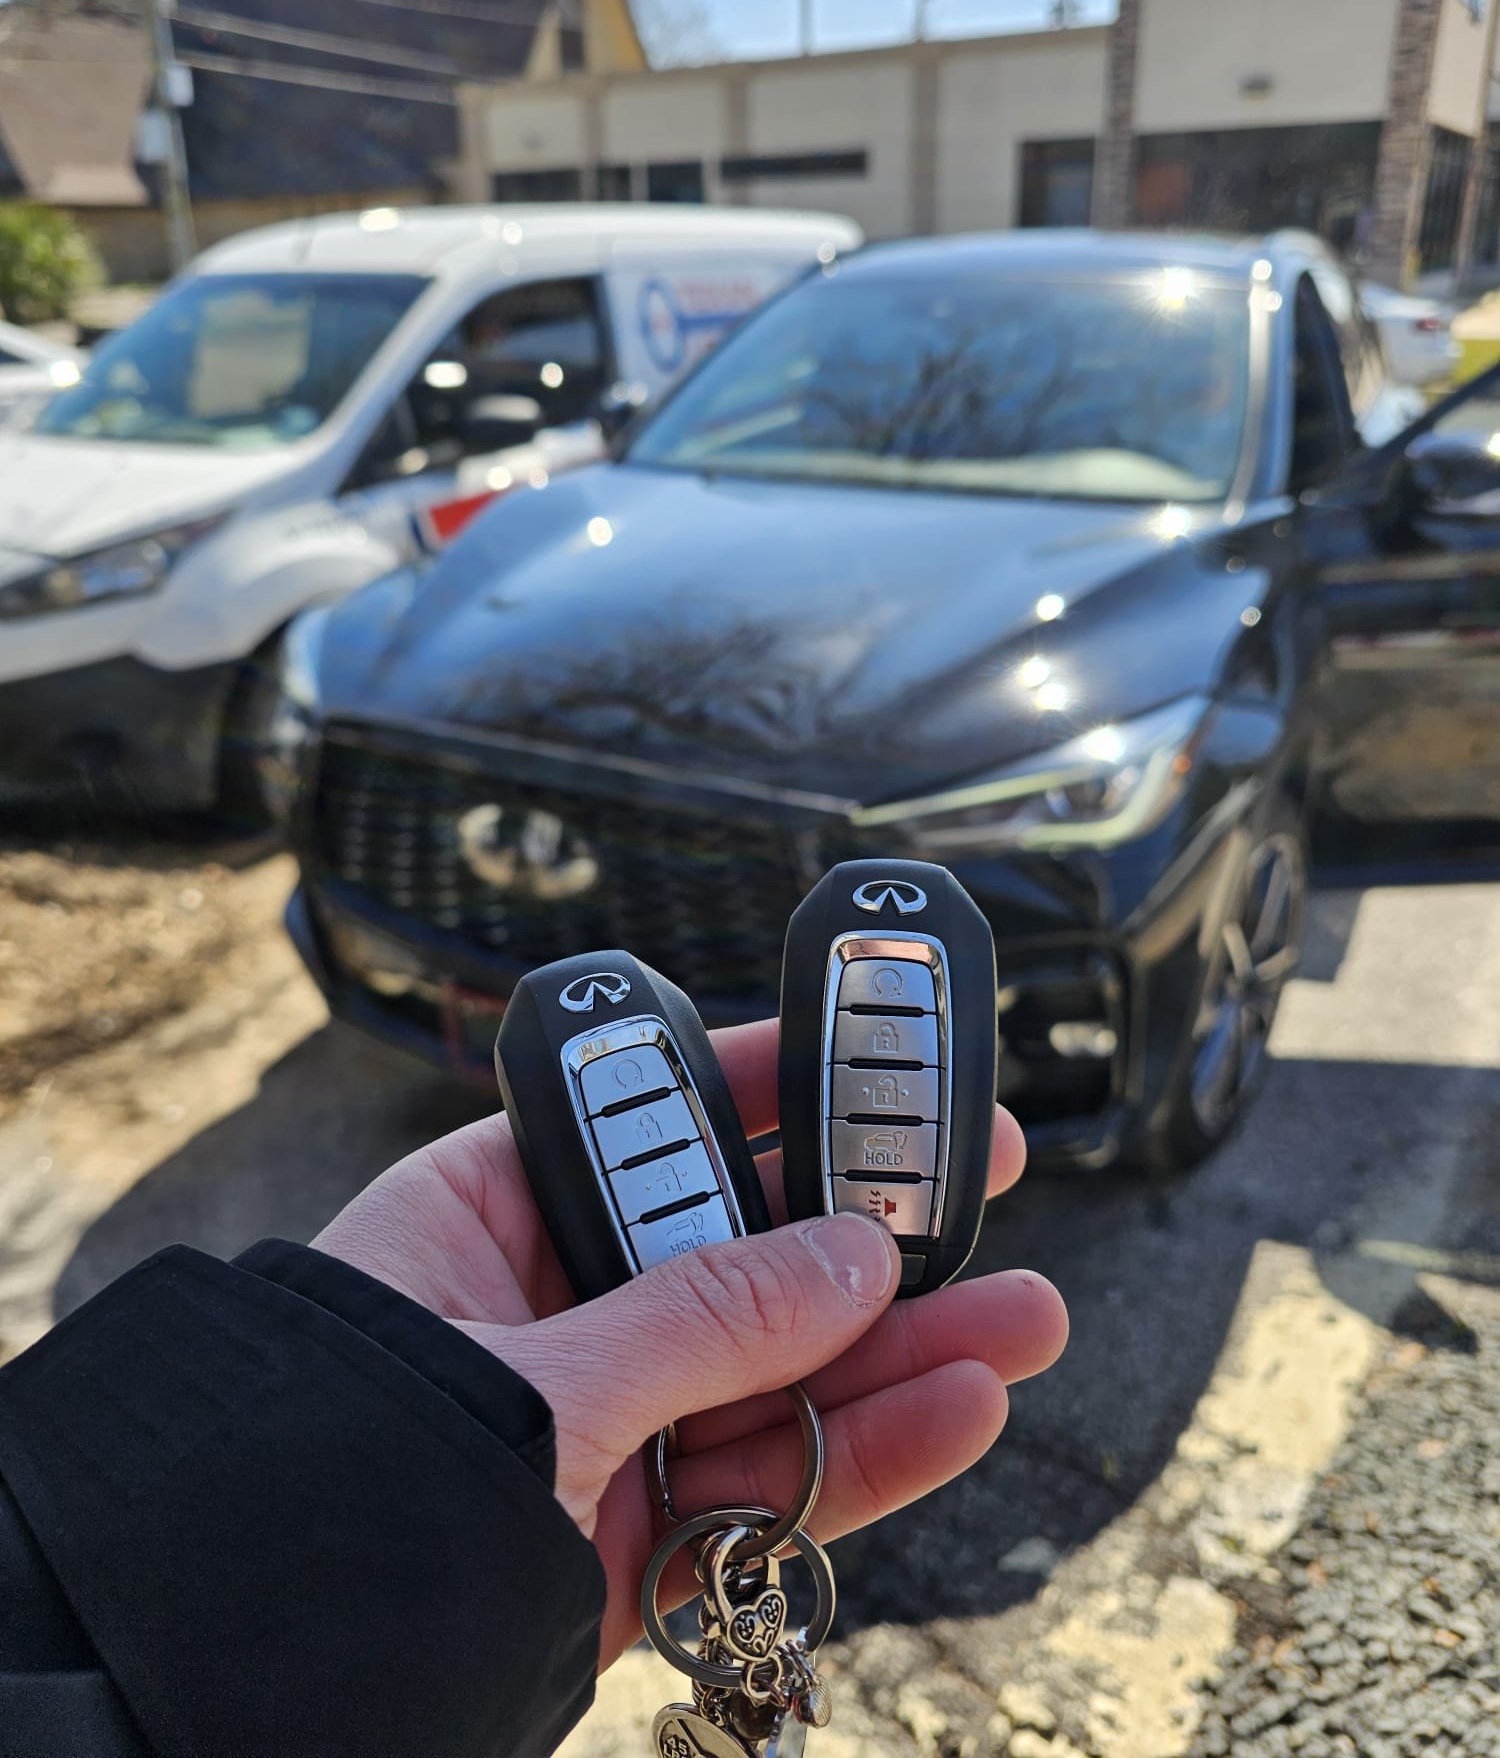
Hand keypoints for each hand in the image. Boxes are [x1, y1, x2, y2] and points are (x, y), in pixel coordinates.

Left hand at [315, 1019, 1066, 1666]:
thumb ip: (703, 1318)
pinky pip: (769, 1486)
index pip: (646, 1125)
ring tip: (1029, 1317)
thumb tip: (856, 1252)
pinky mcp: (635, 1543)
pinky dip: (865, 1456)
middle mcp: (551, 1314)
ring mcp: (599, 1431)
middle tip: (989, 1181)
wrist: (247, 1687)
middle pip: (738, 1250)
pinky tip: (962, 1409)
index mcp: (485, 1222)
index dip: (765, 1087)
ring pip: (776, 1375)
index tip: (874, 1063)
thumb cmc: (346, 1486)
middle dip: (867, 1227)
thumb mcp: (536, 1380)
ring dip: (905, 1350)